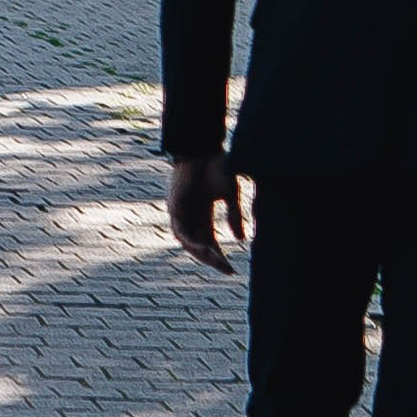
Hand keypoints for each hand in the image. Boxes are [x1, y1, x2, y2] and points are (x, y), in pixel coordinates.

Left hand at [167, 152, 245, 274]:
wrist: (205, 148)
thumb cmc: (218, 166)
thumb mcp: (231, 194)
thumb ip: (235, 216)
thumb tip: (241, 239)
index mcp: (203, 213)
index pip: (210, 241)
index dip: (220, 256)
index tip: (231, 269)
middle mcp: (191, 216)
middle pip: (199, 245)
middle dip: (212, 259)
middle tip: (226, 269)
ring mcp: (181, 212)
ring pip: (188, 242)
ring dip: (201, 253)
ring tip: (216, 260)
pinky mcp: (174, 207)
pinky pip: (180, 231)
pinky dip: (191, 241)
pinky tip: (203, 248)